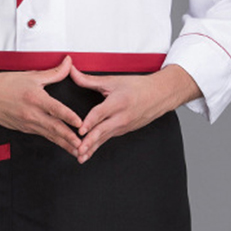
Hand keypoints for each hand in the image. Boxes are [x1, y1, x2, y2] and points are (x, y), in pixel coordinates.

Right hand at [0, 55, 83, 157]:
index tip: (80, 123)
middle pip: (54, 128)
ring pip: (50, 135)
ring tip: (78, 151)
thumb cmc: (6, 84)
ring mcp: (27, 124)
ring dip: (64, 144)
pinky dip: (54, 141)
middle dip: (69, 138)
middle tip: (83, 145)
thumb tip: (69, 62)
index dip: (68, 116)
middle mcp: (31, 113)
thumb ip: (54, 72)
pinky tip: (64, 146)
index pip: (55, 109)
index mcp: (34, 98)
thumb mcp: (31, 76)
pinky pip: (43, 136)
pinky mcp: (24, 129)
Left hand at [69, 63, 200, 163]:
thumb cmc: (137, 86)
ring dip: (92, 148)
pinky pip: (108, 139)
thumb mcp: (112, 81)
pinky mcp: (123, 131)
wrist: (159, 95)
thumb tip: (72, 72)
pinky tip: (88, 153)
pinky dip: (97, 146)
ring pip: (104, 138)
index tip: (80, 130)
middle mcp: (121, 117)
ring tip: (81, 157)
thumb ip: (89, 80)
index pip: (101, 113)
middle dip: (90, 142)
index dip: (90, 122)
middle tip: (79, 150)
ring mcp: (123, 126)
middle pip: (103, 131)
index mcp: (118, 102)